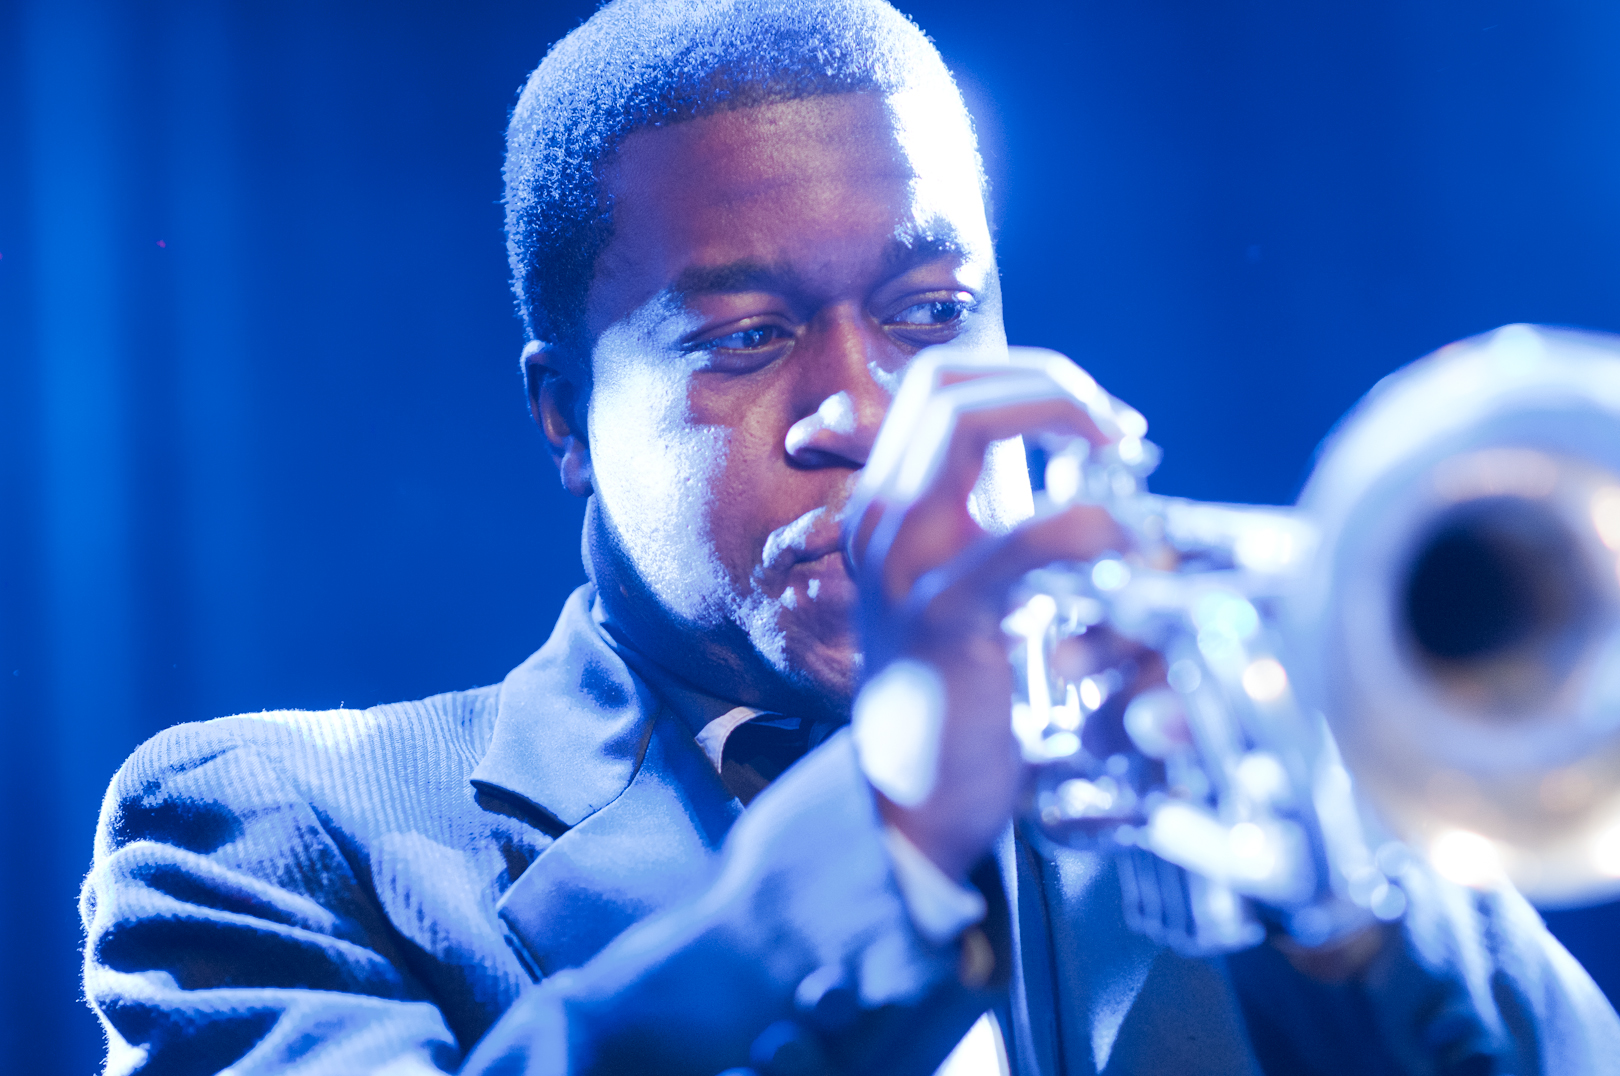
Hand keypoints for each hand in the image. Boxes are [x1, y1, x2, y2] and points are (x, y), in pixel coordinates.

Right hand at [843, 346, 1140, 879]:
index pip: (940, 381)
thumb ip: (998, 517)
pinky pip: (1022, 535)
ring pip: (964, 422)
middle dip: (1048, 381)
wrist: (915, 793)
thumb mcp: (967, 581)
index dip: (1024, 375)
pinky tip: (1125, 541)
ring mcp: (902, 560)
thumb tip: (1083, 463)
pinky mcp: (943, 614)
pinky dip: (1088, 519)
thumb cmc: (959, 686)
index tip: (1096, 418)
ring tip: (1123, 460)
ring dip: (1062, 419)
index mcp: (888, 503)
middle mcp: (881, 516)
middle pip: (947, 382)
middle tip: (1116, 429)